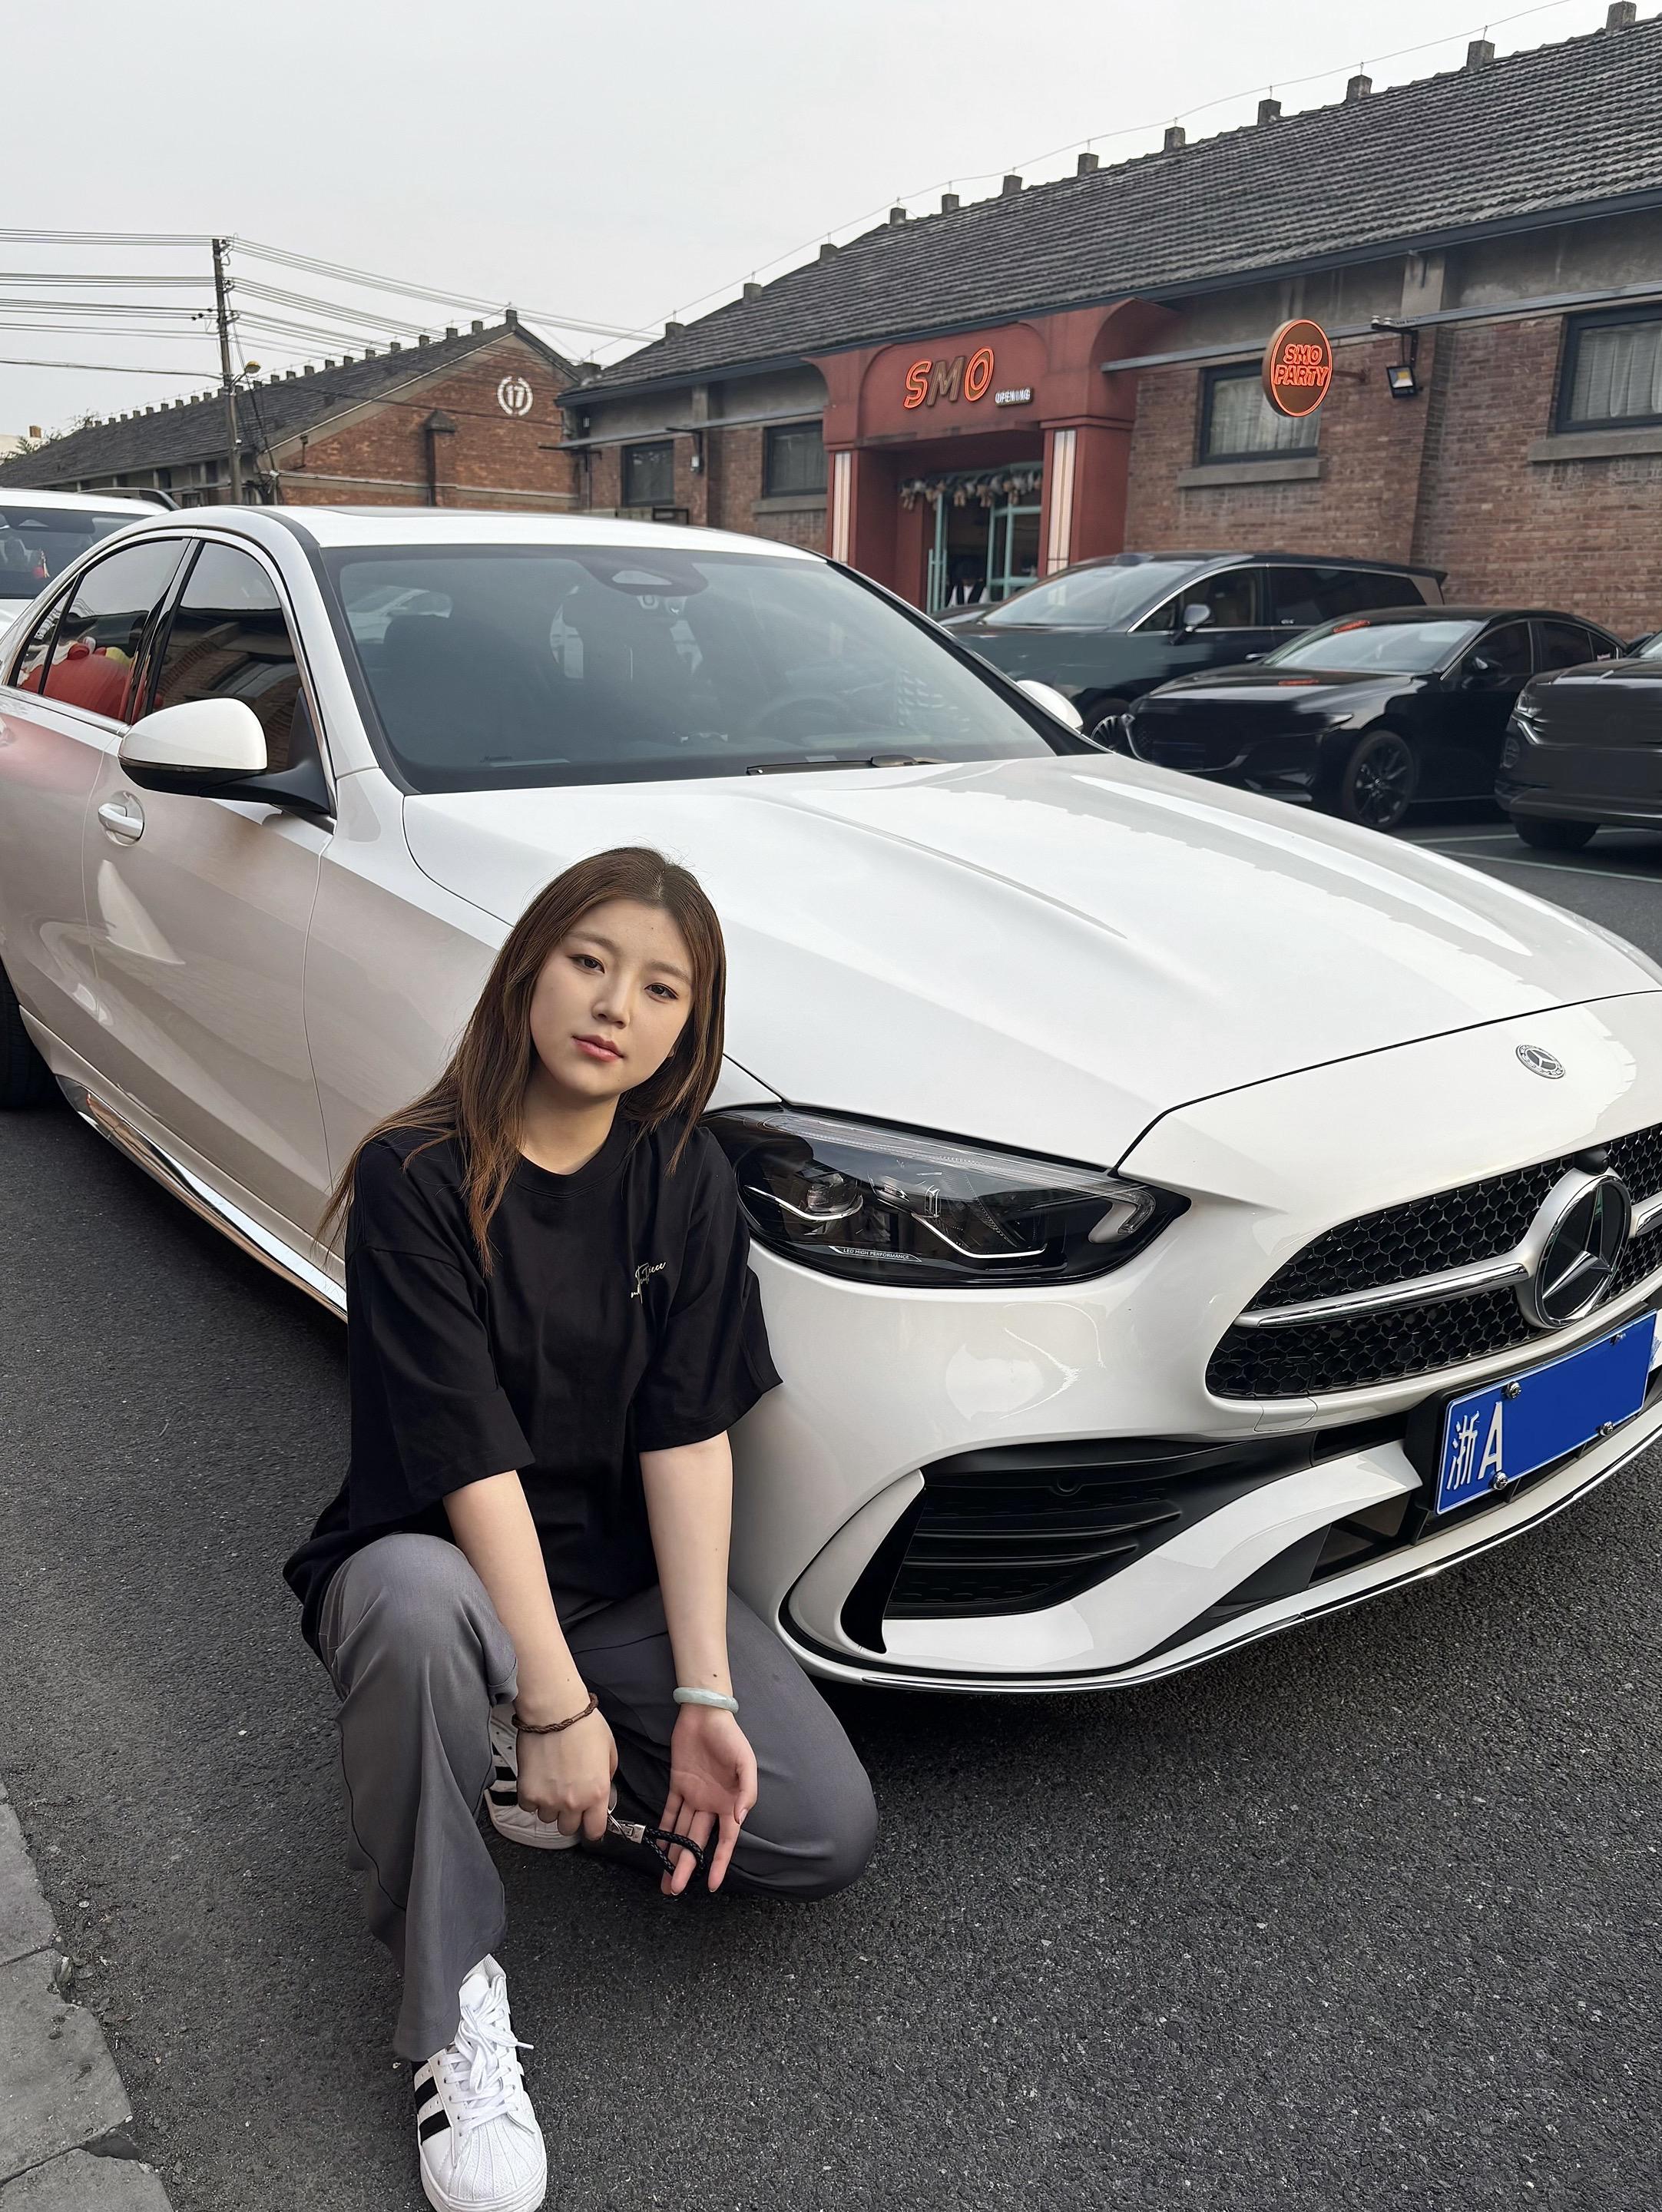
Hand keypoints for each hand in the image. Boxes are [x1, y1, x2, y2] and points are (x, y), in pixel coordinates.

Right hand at [515, 1706, 617, 1841]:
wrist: (554, 1710)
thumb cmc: (582, 1724)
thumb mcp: (609, 1751)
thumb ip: (606, 1776)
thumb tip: (602, 1790)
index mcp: (597, 1792)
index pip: (595, 1830)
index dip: (592, 1826)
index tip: (588, 1821)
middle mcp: (573, 1801)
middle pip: (568, 1828)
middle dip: (569, 1815)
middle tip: (568, 1795)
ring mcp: (549, 1799)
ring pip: (547, 1818)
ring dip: (550, 1805)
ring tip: (552, 1782)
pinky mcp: (528, 1792)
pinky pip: (529, 1807)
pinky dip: (532, 1797)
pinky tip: (538, 1779)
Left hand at [657, 1705, 757, 1895]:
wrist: (706, 1714)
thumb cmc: (731, 1738)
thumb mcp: (746, 1762)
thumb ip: (747, 1790)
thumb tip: (739, 1818)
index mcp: (731, 1803)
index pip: (726, 1841)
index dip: (719, 1864)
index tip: (711, 1885)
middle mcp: (712, 1805)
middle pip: (697, 1842)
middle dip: (687, 1867)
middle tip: (674, 1890)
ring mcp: (694, 1796)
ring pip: (681, 1832)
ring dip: (673, 1855)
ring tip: (665, 1879)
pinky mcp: (678, 1785)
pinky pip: (669, 1811)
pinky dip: (663, 1829)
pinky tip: (657, 1846)